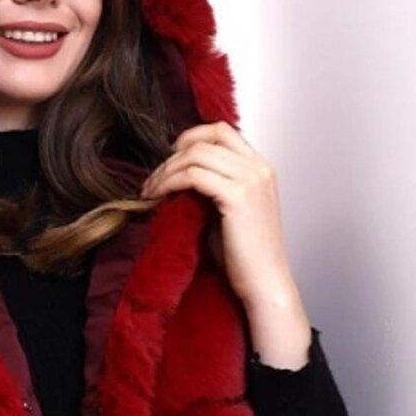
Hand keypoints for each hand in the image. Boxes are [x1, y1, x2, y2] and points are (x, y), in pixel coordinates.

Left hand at [140, 123, 311, 365]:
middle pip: (206, 138)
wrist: (264, 284)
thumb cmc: (245, 256)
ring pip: (196, 154)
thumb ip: (213, 185)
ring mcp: (250, 180)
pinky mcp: (237, 197)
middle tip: (153, 179)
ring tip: (151, 191)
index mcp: (261, 167)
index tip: (170, 159)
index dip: (191, 138)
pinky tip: (158, 196)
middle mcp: (259, 168)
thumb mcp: (229, 210)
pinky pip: (193, 175)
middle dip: (173, 155)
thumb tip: (178, 173)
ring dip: (166, 170)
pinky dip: (170, 182)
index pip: (221, 131)